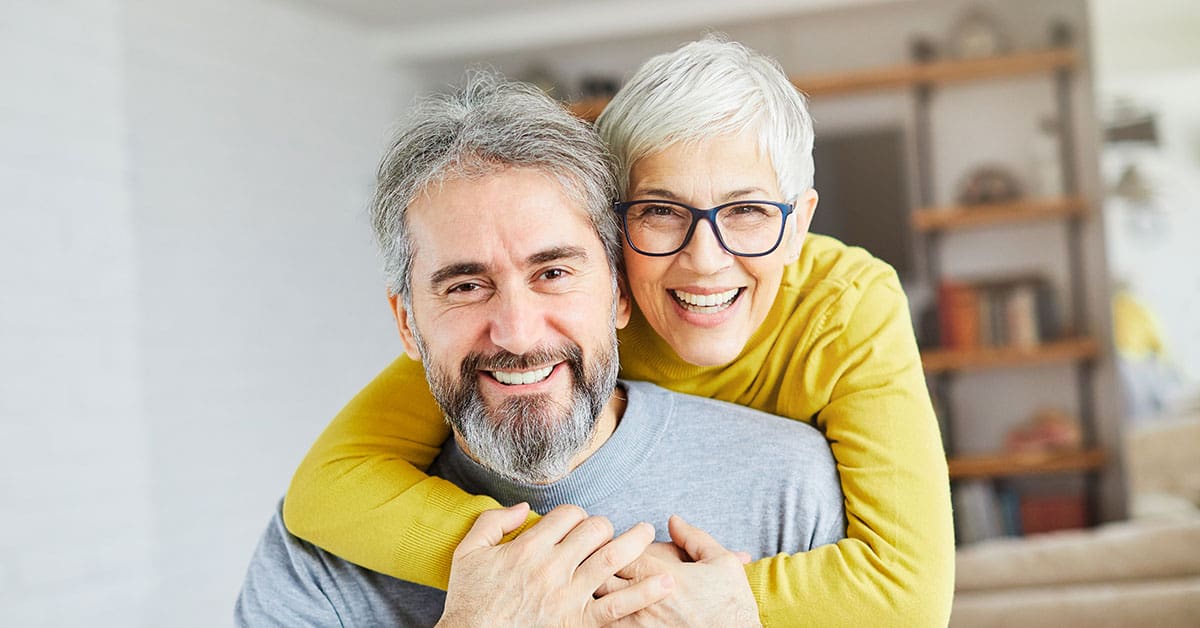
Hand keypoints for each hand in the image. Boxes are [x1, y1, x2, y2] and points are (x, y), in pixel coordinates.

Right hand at [437, 503, 673, 627]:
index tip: (574, 525)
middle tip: (605, 533)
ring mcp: (568, 596)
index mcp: (528, 547)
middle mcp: (552, 567)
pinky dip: (644, 593)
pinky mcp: (577, 623)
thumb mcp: (468, 552)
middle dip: (603, 526)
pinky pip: (617, 606)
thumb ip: (493, 521)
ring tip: (648, 533)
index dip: (576, 515)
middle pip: (594, 530)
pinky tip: (665, 582)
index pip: (568, 514)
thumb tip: (524, 508)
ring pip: (612, 558)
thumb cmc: (469, 601)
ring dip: (635, 542)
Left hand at [605, 515, 761, 627]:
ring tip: (600, 590)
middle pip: (600, 577)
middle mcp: (642, 598)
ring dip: (598, 595)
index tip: (617, 546)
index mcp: (658, 572)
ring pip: (598, 605)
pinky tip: (611, 615)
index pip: (616, 550)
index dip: (613, 546)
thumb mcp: (721, 561)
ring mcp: (637, 624)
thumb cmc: (731, 605)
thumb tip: (673, 520)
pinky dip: (607, 620)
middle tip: (601, 565)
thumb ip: (693, 537)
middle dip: (599, 569)